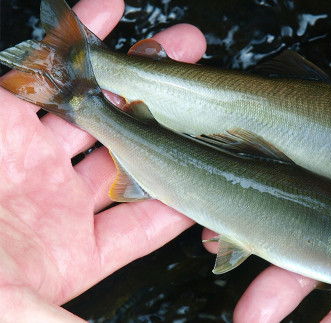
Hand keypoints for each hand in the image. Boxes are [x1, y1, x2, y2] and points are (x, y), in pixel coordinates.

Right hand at [0, 0, 204, 319]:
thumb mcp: (21, 316)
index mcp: (70, 253)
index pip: (149, 221)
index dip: (188, 194)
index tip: (226, 167)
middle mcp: (52, 200)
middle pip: (130, 151)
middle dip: (172, 119)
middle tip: (213, 90)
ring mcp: (21, 155)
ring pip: (94, 106)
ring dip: (136, 72)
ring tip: (182, 45)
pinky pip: (36, 67)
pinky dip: (71, 37)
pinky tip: (107, 11)